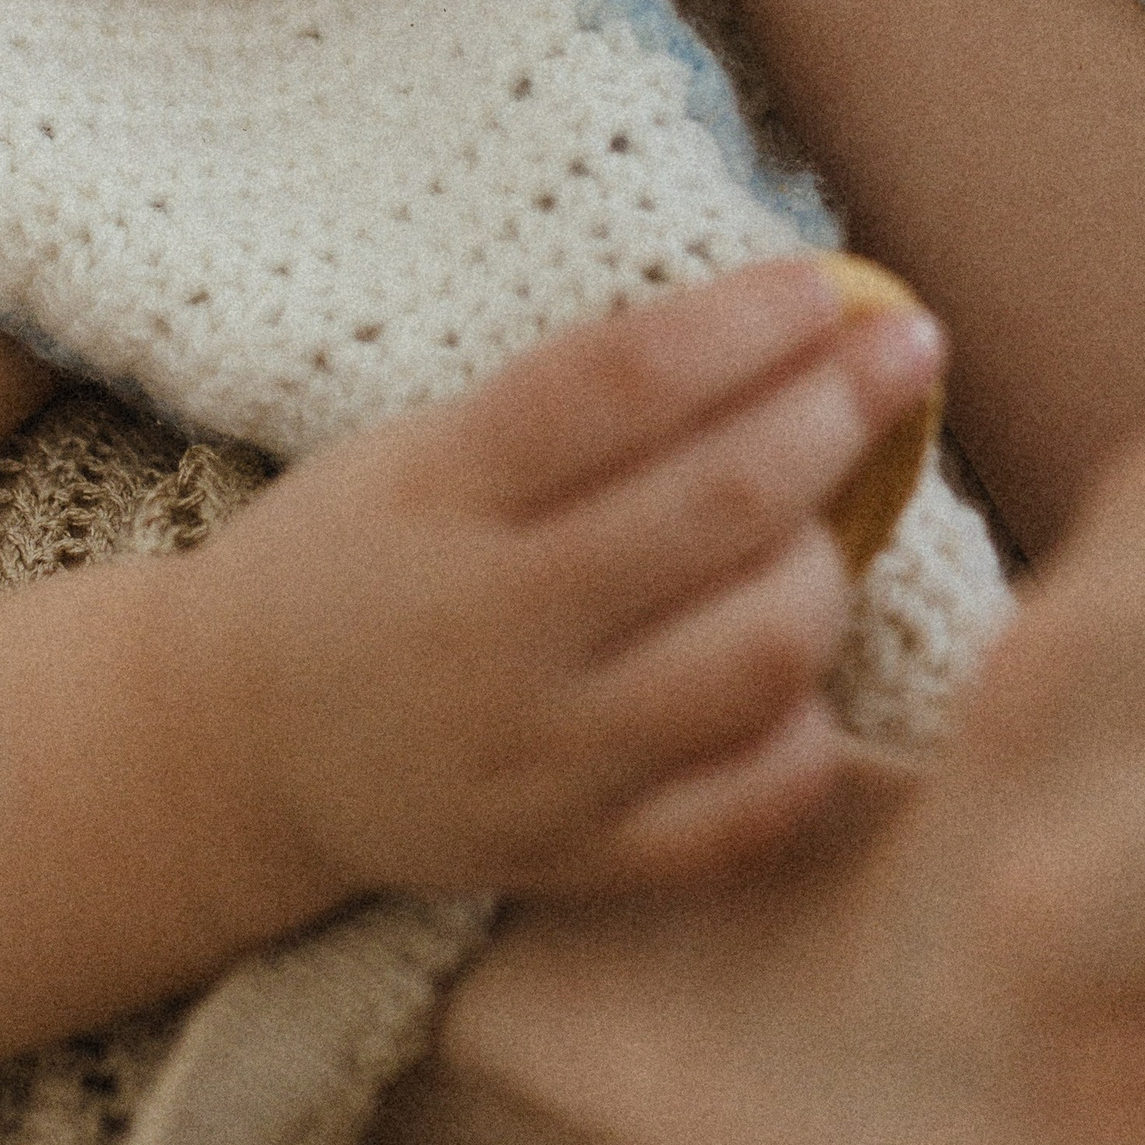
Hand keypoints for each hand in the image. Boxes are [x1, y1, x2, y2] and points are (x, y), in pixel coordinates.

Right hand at [175, 259, 943, 900]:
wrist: (238, 744)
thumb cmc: (371, 551)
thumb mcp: (435, 440)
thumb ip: (592, 394)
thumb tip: (795, 315)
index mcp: (442, 493)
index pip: (626, 381)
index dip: (750, 322)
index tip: (833, 283)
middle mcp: (489, 629)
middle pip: (719, 506)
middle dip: (841, 411)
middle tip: (906, 353)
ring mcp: (537, 759)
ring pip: (759, 655)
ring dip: (828, 564)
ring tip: (831, 520)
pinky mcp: (573, 860)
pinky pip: (747, 806)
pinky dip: (804, 726)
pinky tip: (798, 668)